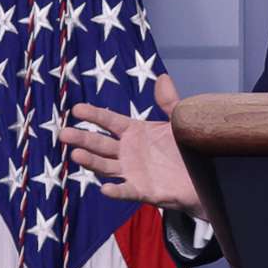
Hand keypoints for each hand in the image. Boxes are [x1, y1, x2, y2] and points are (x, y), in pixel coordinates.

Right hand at [65, 73, 199, 211]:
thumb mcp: (178, 122)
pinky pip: (126, 190)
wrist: (203, 176)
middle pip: (100, 144)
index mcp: (134, 131)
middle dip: (82, 139)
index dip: (94, 115)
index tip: (76, 109)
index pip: (109, 121)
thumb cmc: (187, 147)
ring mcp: (132, 171)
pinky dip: (116, 190)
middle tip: (64, 134)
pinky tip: (105, 188)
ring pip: (106, 166)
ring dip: (91, 161)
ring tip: (76, 155)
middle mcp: (128, 151)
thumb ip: (169, 102)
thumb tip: (162, 77)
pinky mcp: (142, 190)